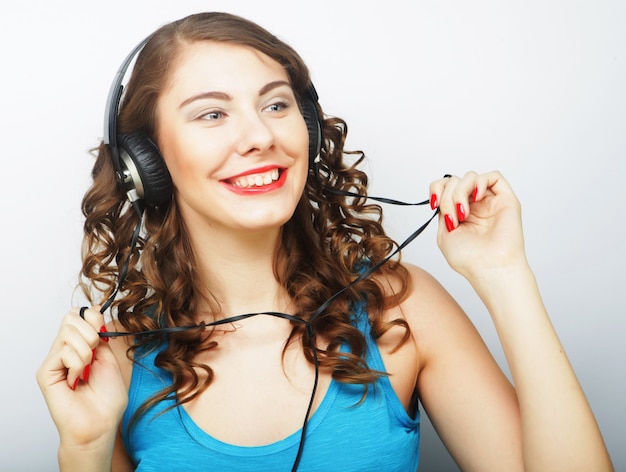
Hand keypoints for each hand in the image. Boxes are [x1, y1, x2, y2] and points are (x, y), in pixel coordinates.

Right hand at [36, 306, 127, 447]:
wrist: (100, 425)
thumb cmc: (107, 399)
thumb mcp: (109, 359)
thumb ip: (100, 336)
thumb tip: (94, 310)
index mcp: (80, 346)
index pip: (77, 314)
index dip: (92, 315)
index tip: (102, 330)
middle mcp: (64, 350)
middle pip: (71, 317)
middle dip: (91, 332)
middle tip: (94, 355)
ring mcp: (54, 360)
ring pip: (69, 332)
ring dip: (87, 352)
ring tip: (86, 373)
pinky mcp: (46, 372)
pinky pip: (64, 352)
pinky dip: (77, 365)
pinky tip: (76, 381)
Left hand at [429, 171, 527, 281]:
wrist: (489, 269)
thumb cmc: (469, 259)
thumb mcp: (445, 234)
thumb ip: (443, 212)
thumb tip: (444, 197)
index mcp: (460, 212)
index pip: (445, 187)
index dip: (437, 189)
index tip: (434, 204)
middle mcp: (475, 205)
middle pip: (455, 180)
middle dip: (447, 197)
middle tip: (453, 218)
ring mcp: (490, 202)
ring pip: (470, 177)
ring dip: (460, 192)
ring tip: (463, 214)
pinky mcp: (506, 200)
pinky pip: (493, 176)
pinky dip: (480, 182)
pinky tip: (476, 197)